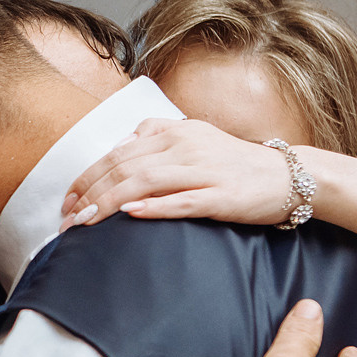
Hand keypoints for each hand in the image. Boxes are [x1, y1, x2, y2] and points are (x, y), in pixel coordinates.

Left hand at [60, 118, 294, 229]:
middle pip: (125, 167)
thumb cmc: (237, 164)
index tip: (67, 200)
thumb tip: (123, 142)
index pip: (119, 153)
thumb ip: (159, 136)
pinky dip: (155, 207)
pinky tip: (130, 215)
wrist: (289, 176)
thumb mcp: (197, 139)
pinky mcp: (221, 196)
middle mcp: (186, 148)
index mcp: (175, 134)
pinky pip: (183, 201)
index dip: (88, 176)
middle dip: (90, 194)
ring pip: (146, 183)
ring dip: (110, 203)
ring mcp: (204, 172)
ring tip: (86, 223)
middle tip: (67, 219)